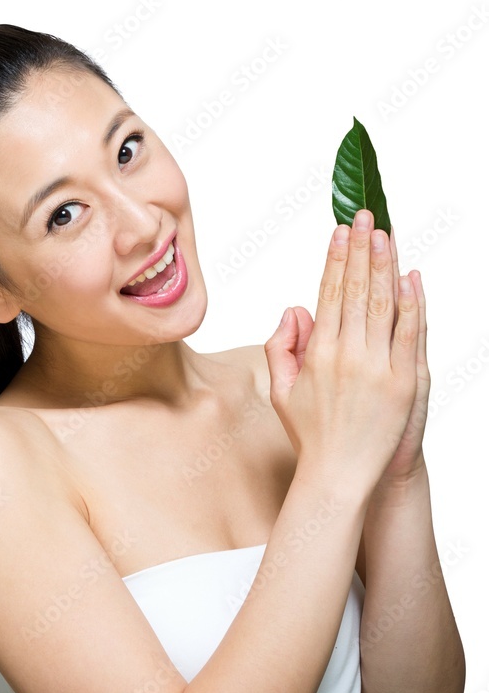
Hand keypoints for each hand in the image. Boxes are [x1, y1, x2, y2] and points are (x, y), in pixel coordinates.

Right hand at [264, 210, 419, 494]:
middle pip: (357, 288)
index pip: (329, 292)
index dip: (336, 259)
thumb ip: (281, 345)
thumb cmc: (310, 434)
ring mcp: (379, 367)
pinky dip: (412, 302)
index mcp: (318, 352)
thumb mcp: (281, 390)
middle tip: (363, 216)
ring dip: (384, 264)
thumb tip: (296, 309)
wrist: (340, 476)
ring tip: (384, 233)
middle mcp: (348, 354)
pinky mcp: (405, 382)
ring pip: (383, 303)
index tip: (340, 232)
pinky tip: (410, 276)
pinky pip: (410, 332)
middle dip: (360, 249)